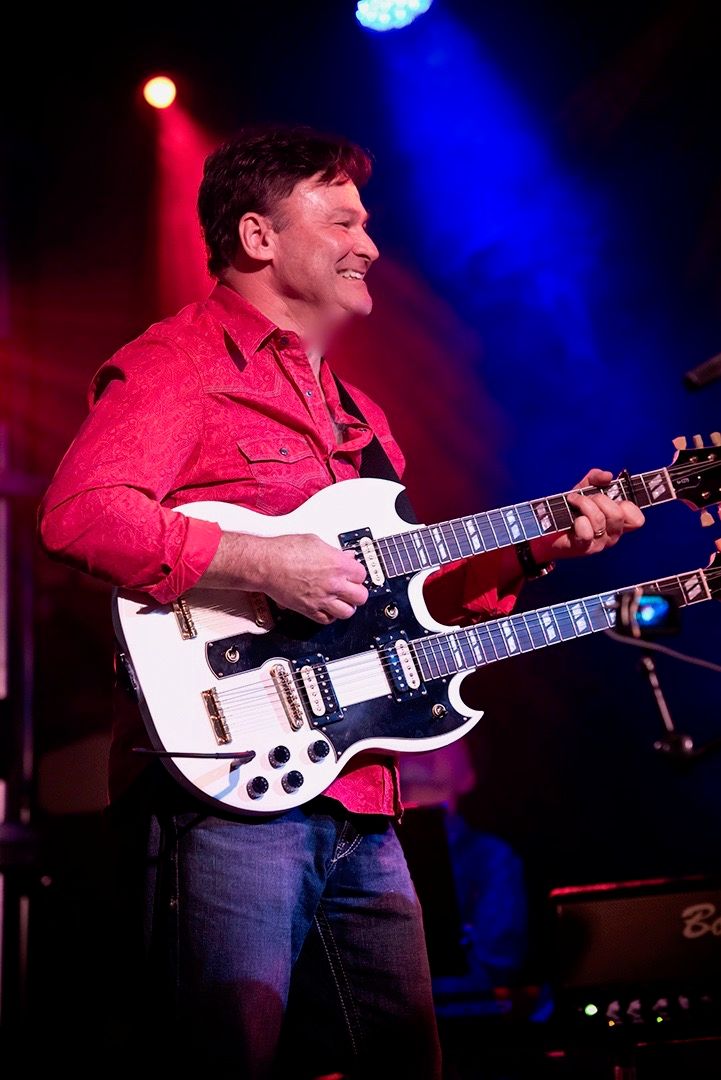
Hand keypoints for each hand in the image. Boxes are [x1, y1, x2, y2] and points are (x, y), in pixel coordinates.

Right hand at [251, 532, 368, 623]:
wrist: (266, 564)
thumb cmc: (284, 551)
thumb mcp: (315, 541)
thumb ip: (334, 552)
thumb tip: (345, 556)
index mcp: (338, 564)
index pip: (362, 575)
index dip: (357, 574)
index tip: (353, 574)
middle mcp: (333, 583)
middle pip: (360, 596)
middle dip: (357, 592)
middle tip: (351, 588)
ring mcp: (322, 598)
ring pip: (347, 612)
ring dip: (346, 606)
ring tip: (342, 600)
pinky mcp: (309, 609)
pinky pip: (327, 620)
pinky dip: (330, 615)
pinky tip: (327, 608)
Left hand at [534, 468, 645, 561]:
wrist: (546, 528)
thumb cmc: (570, 510)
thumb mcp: (584, 489)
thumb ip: (596, 478)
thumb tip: (607, 476)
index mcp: (618, 523)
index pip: (637, 520)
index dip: (629, 506)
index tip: (613, 497)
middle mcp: (612, 535)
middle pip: (617, 515)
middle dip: (599, 499)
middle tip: (585, 498)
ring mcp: (599, 544)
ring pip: (600, 520)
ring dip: (584, 504)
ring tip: (573, 501)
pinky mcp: (583, 548)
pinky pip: (587, 532)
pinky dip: (578, 520)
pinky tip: (571, 519)